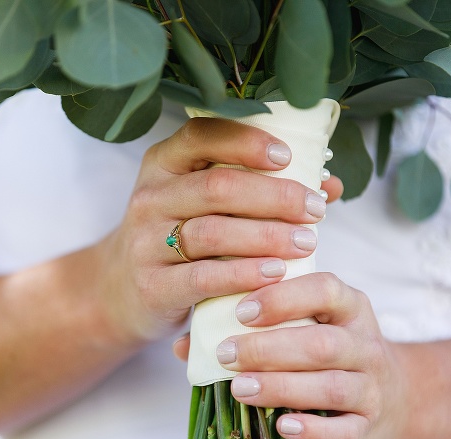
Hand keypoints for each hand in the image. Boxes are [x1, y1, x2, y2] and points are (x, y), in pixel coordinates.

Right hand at [94, 117, 340, 346]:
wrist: (120, 290)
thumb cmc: (178, 238)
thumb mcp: (203, 205)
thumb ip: (258, 189)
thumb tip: (330, 185)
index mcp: (163, 164)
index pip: (202, 136)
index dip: (247, 142)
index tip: (287, 157)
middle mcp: (150, 197)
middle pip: (217, 187)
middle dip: (274, 196)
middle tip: (314, 209)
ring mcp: (146, 242)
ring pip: (212, 232)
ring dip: (267, 236)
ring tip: (306, 243)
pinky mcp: (152, 285)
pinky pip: (202, 277)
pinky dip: (243, 274)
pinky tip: (275, 274)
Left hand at [174, 272, 408, 438]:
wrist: (392, 401)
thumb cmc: (328, 356)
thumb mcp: (304, 329)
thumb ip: (250, 328)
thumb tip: (185, 344)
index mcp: (349, 308)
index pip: (325, 289)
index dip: (283, 297)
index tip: (241, 310)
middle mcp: (365, 345)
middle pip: (323, 343)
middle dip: (269, 348)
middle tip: (226, 354)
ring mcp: (371, 389)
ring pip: (332, 386)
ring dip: (282, 387)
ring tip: (240, 388)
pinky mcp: (367, 429)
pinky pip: (343, 431)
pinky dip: (311, 430)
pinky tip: (280, 425)